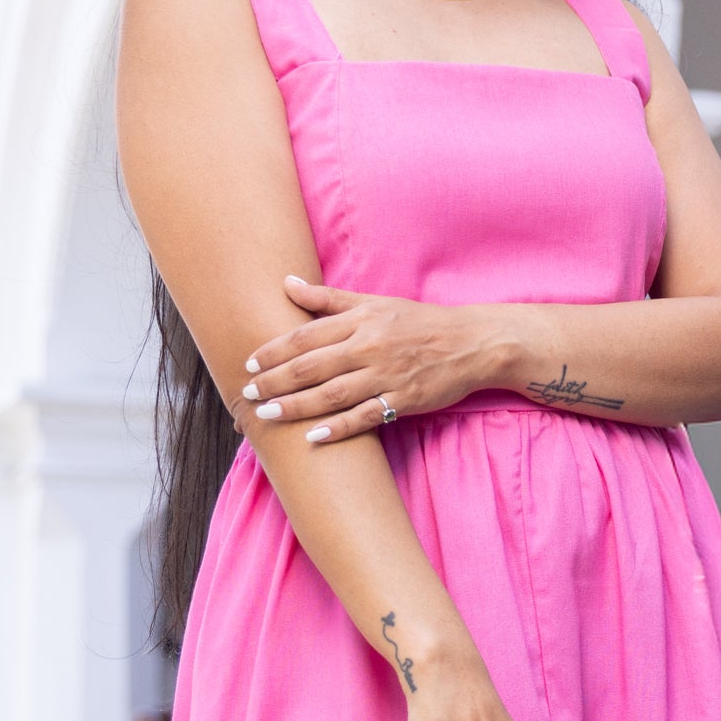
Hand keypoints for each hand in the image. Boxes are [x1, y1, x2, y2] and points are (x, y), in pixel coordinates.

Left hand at [243, 275, 504, 444]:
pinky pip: (366, 417)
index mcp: (361, 320)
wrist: (472, 342)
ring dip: (296, 406)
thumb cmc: (419, 322)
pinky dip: (340, 428)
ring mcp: (387, 375)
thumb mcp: (375, 302)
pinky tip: (314, 437)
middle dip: (276, 381)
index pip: (306, 335)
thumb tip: (287, 283)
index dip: (274, 351)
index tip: (250, 364)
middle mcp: (370, 346)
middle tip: (248, 394)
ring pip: (332, 394)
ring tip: (268, 416)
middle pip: (312, 366)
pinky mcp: (404, 400)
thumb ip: (329, 298)